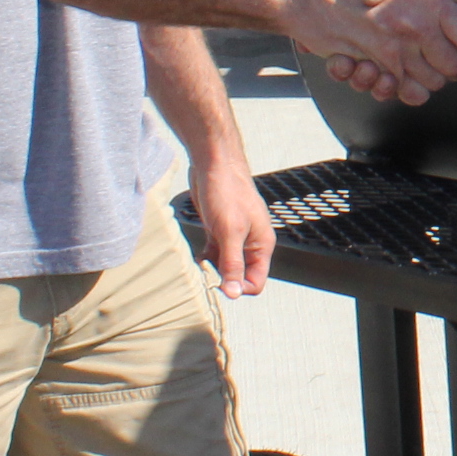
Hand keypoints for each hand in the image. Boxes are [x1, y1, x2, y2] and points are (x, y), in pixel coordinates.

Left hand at [187, 157, 274, 296]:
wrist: (214, 163)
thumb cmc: (227, 190)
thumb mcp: (230, 232)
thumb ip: (232, 264)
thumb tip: (234, 292)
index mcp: (262, 244)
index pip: (256, 281)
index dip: (238, 288)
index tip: (218, 286)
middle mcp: (250, 243)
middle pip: (241, 275)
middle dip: (224, 280)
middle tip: (205, 277)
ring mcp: (234, 236)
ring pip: (226, 265)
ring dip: (212, 270)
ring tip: (198, 269)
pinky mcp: (219, 229)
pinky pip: (215, 253)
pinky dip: (205, 259)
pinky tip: (195, 259)